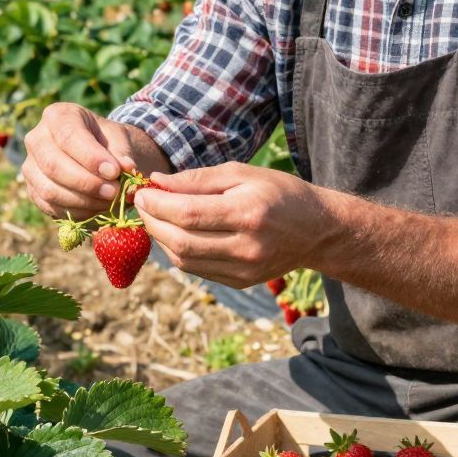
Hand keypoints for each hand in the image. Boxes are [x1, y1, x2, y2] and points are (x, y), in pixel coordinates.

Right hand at [22, 104, 150, 219]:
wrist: (97, 156)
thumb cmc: (106, 142)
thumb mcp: (118, 138)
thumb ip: (122, 152)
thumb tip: (126, 168)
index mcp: (56, 115)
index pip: (68, 136)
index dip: (90, 157)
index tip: (114, 172)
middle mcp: (36, 139)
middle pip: (53, 165)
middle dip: (86, 183)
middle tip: (114, 192)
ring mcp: (30, 167)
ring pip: (49, 190)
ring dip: (83, 201)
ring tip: (110, 201)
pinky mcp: (33, 191)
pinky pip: (51, 207)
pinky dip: (77, 212)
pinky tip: (98, 208)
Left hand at [134, 163, 332, 287]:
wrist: (316, 230)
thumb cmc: (278, 193)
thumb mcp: (242, 173)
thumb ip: (198, 179)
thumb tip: (156, 182)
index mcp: (248, 213)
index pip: (188, 214)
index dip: (157, 205)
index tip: (141, 192)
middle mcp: (246, 247)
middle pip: (181, 241)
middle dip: (153, 222)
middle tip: (142, 205)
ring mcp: (244, 270)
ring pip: (184, 260)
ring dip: (161, 239)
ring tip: (157, 218)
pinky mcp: (240, 282)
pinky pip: (197, 270)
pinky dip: (178, 252)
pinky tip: (176, 234)